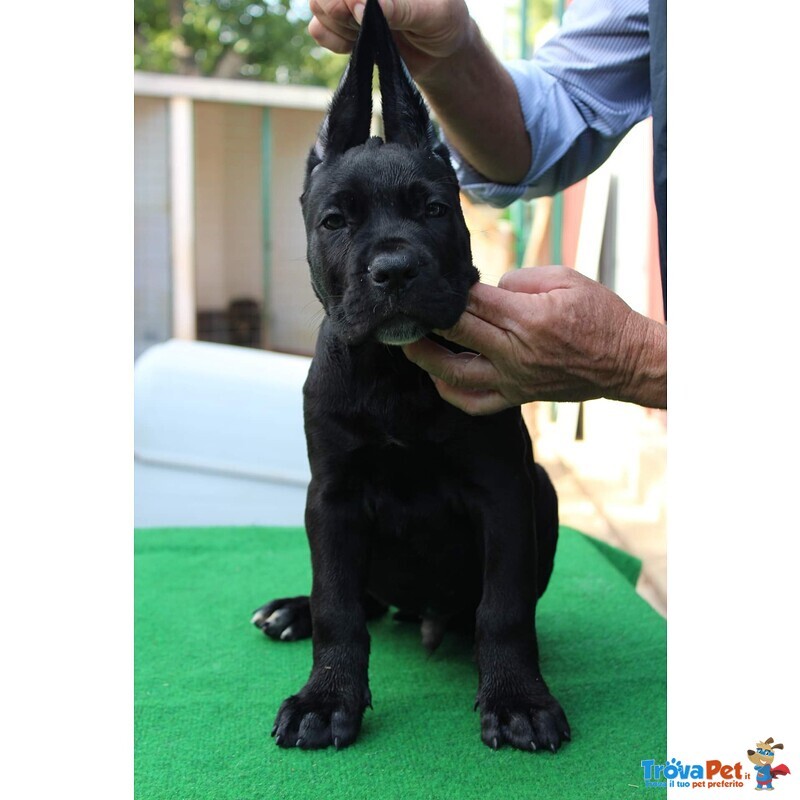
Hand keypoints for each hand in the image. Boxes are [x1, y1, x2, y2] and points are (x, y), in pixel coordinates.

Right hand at [307, 0, 472, 77]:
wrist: (441, 54)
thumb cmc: (444, 23)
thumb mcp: (433, 14)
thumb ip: (402, 9)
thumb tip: (363, 6)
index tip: (362, 10)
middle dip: (338, 8)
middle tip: (362, 21)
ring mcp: (349, 1)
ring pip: (318, 6)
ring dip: (338, 25)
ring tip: (368, 33)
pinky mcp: (343, 26)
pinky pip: (318, 30)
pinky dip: (334, 41)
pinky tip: (357, 44)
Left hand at [403, 266, 666, 414]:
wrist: (626, 361)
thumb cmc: (600, 315)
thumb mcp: (566, 279)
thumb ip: (520, 279)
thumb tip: (489, 289)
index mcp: (526, 318)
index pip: (471, 302)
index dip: (448, 291)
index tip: (431, 282)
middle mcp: (515, 352)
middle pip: (456, 333)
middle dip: (426, 320)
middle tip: (404, 309)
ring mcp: (514, 379)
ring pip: (456, 372)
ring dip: (426, 358)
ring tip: (407, 344)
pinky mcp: (518, 396)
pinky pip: (477, 402)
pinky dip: (453, 393)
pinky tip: (439, 380)